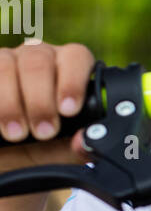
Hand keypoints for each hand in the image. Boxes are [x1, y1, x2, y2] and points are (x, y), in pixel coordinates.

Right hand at [0, 41, 95, 167]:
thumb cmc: (41, 146)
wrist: (9, 152)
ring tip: (17, 134)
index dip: (72, 82)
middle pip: (39, 61)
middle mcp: (38, 58)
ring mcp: (9, 60)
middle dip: (40, 101)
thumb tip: (83, 142)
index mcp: (67, 69)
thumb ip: (80, 147)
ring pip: (7, 65)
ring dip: (11, 103)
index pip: (76, 57)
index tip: (69, 110)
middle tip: (43, 132)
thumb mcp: (62, 150)